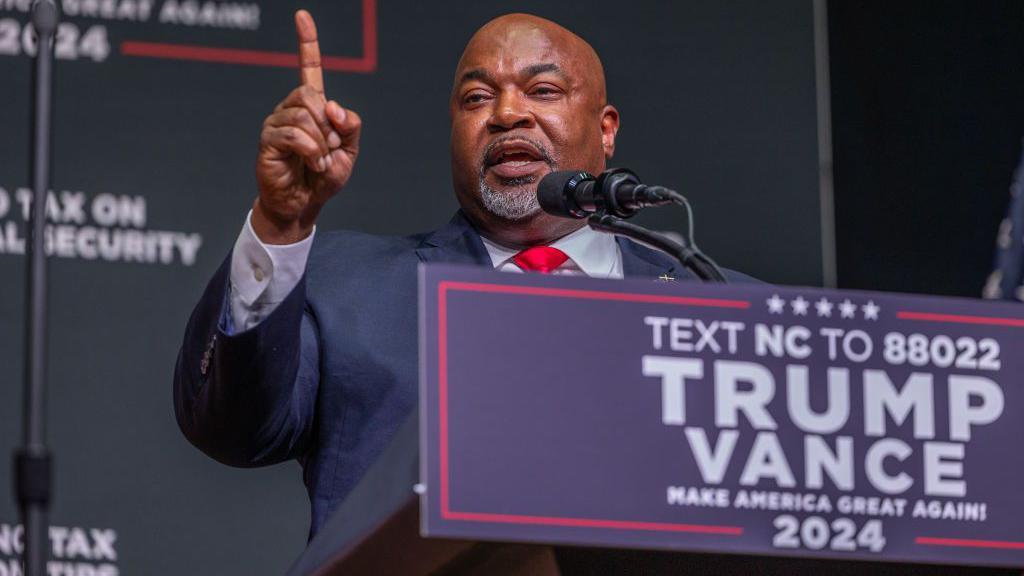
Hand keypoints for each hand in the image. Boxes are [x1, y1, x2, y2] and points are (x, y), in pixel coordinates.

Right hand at [253, 10, 361, 243]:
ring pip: (304, 115)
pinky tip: (310, 163)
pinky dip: (310, 150)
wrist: (304, 203)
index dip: (307, 42)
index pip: (309, 68)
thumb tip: (333, 107)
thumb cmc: (323, 177)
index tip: (302, 15)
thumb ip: (350, 126)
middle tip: (329, 148)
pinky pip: (294, 134)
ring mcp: (276, 122)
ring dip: (320, 142)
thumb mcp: (349, 151)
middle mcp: (291, 108)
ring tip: (318, 160)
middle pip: (311, 95)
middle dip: (329, 125)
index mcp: (312, 106)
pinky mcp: (268, 140)